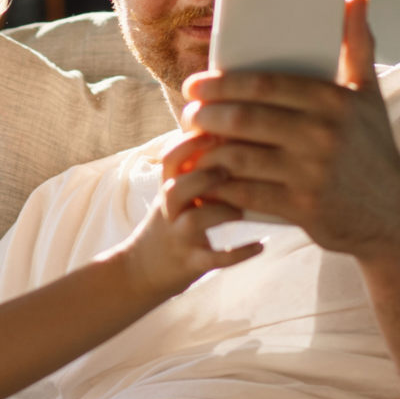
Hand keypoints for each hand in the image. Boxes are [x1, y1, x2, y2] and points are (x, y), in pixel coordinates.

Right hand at [116, 135, 263, 302]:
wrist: (138, 272)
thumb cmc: (169, 223)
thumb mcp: (172, 192)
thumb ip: (194, 166)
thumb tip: (230, 127)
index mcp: (167, 188)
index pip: (171, 157)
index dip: (192, 142)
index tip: (218, 132)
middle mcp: (169, 210)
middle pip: (178, 186)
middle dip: (206, 176)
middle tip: (232, 170)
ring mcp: (178, 237)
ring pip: (196, 221)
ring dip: (223, 212)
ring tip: (243, 210)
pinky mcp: (190, 264)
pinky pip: (214, 259)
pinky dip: (239, 253)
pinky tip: (260, 246)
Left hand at [178, 0, 399, 258]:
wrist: (392, 215)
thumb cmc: (372, 148)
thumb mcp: (368, 95)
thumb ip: (357, 45)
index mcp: (333, 100)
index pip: (263, 84)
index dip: (220, 83)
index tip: (194, 85)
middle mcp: (322, 134)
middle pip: (243, 118)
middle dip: (204, 115)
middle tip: (188, 114)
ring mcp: (311, 173)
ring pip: (238, 156)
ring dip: (206, 150)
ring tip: (191, 144)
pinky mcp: (301, 207)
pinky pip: (244, 192)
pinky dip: (218, 185)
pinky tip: (204, 178)